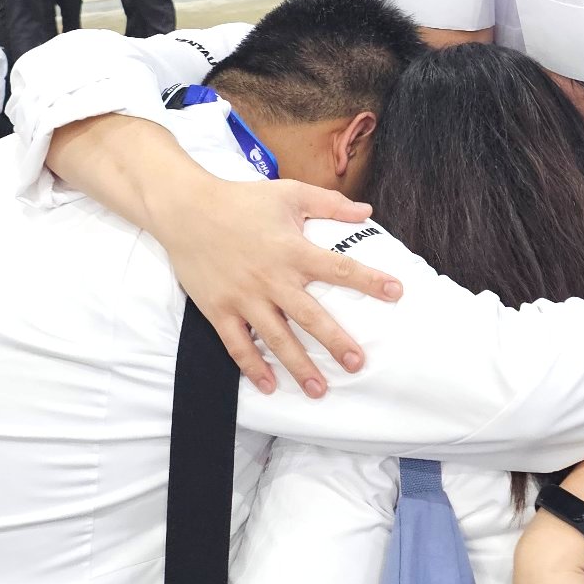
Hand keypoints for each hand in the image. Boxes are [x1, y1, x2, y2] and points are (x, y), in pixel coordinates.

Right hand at [147, 175, 403, 394]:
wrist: (186, 209)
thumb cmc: (241, 199)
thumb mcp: (290, 193)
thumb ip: (330, 204)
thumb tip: (367, 211)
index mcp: (292, 250)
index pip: (339, 268)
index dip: (369, 280)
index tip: (396, 292)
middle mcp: (271, 279)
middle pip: (310, 316)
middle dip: (335, 342)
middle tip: (357, 364)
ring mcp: (244, 298)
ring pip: (276, 339)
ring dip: (298, 367)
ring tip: (319, 390)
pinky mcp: (219, 309)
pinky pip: (238, 345)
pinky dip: (252, 367)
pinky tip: (269, 385)